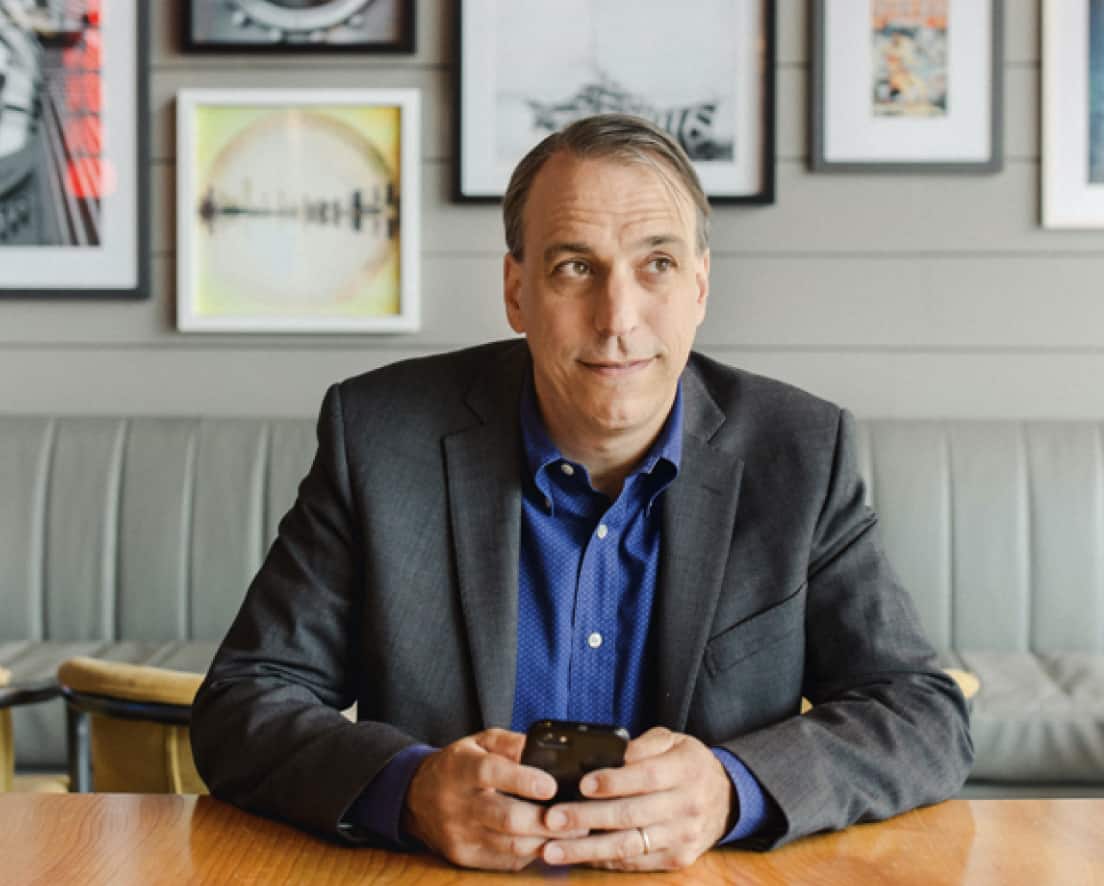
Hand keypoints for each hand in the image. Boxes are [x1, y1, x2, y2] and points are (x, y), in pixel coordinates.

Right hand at [401, 728, 586, 870]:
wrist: (415, 798)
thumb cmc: (458, 765)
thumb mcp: (479, 742)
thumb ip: (511, 743)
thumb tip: (546, 749)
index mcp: (462, 768)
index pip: (492, 773)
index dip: (523, 780)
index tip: (551, 786)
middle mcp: (458, 804)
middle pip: (506, 818)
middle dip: (546, 820)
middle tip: (578, 817)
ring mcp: (460, 835)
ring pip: (511, 845)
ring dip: (547, 840)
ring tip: (575, 832)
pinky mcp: (464, 857)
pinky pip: (505, 861)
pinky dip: (531, 853)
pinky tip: (550, 842)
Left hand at [539, 726, 734, 871]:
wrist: (726, 799)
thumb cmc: (688, 765)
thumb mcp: (674, 741)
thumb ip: (644, 745)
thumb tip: (611, 754)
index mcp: (686, 770)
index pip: (647, 776)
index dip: (614, 782)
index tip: (583, 784)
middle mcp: (686, 806)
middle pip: (631, 815)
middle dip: (587, 818)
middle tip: (552, 818)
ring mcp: (682, 836)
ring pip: (628, 845)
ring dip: (586, 849)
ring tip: (553, 849)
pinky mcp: (677, 859)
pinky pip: (635, 862)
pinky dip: (604, 861)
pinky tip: (577, 856)